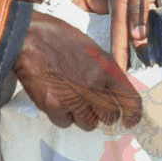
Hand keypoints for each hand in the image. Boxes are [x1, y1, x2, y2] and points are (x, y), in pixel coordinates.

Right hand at [14, 12, 142, 130]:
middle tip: (92, 106)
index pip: (130, 99)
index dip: (133, 114)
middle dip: (103, 113)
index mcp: (106, 67)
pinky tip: (57, 100)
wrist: (28, 38)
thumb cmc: (56, 37)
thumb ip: (104, 70)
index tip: (130, 120)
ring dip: (83, 116)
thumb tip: (112, 89)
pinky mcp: (54, 106)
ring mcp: (74, 97)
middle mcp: (94, 84)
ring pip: (89, 124)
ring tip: (72, 100)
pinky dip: (62, 116)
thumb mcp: (90, 48)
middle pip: (110, 116)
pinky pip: (66, 123)